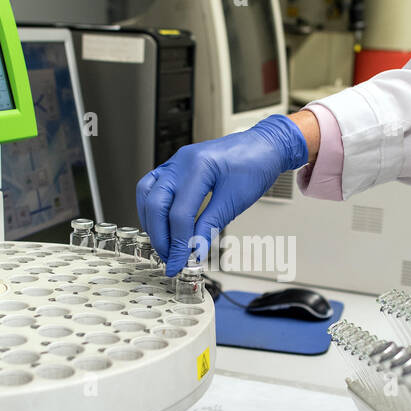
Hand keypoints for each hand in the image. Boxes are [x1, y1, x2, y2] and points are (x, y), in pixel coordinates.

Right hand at [136, 114, 308, 275]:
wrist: (263, 146)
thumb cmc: (255, 165)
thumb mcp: (235, 200)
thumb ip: (210, 226)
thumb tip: (194, 250)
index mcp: (198, 167)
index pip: (179, 213)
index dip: (178, 243)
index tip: (180, 263)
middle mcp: (181, 162)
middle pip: (156, 204)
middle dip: (160, 237)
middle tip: (170, 258)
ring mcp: (175, 162)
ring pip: (147, 194)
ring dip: (151, 223)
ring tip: (164, 244)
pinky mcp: (175, 167)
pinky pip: (152, 187)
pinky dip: (152, 208)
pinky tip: (160, 224)